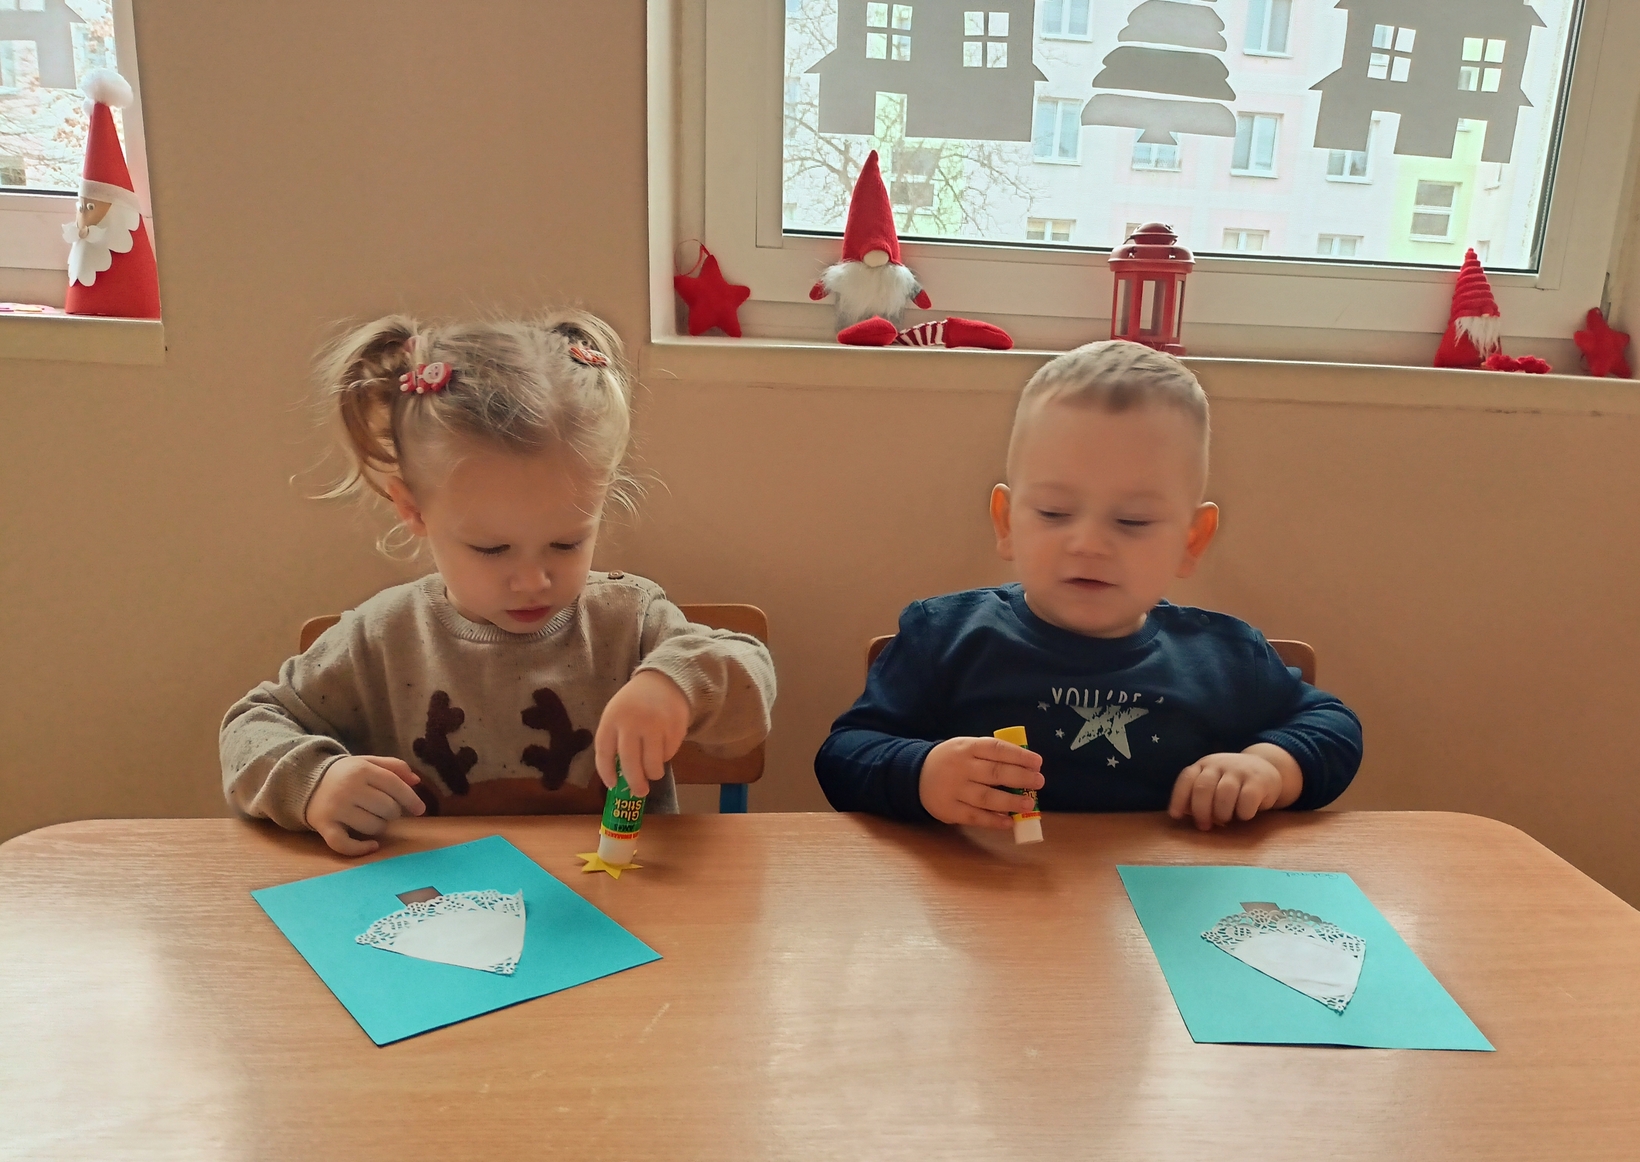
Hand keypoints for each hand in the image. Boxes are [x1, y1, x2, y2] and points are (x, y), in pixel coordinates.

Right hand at [305, 755, 425, 855]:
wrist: (305, 781)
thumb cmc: (346, 774)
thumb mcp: (368, 762)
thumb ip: (394, 766)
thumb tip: (416, 781)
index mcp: (361, 770)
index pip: (394, 785)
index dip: (411, 798)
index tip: (420, 809)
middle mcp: (348, 788)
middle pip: (387, 808)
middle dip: (393, 812)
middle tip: (385, 809)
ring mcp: (335, 809)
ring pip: (373, 827)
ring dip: (379, 826)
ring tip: (372, 818)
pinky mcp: (324, 826)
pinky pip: (345, 845)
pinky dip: (361, 849)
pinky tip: (372, 846)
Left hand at [595, 670, 690, 796]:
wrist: (664, 680)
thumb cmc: (635, 703)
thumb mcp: (617, 714)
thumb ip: (614, 740)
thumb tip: (617, 777)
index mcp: (612, 718)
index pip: (604, 752)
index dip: (606, 772)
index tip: (612, 785)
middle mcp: (632, 722)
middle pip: (630, 764)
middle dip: (635, 783)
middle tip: (639, 792)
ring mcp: (655, 725)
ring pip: (653, 763)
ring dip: (653, 773)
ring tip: (653, 772)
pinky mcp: (675, 728)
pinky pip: (669, 754)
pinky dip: (666, 757)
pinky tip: (663, 747)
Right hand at [918, 736, 1044, 829]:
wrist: (915, 775)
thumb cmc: (951, 760)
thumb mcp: (966, 747)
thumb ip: (990, 754)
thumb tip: (1025, 766)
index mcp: (967, 748)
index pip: (996, 749)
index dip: (1018, 755)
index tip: (1037, 762)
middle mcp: (961, 768)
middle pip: (995, 773)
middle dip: (1020, 778)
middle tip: (1039, 781)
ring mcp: (954, 790)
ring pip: (986, 798)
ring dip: (1010, 802)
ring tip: (1029, 804)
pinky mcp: (949, 810)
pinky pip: (975, 817)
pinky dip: (993, 821)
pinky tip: (1009, 822)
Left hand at [1168, 744, 1299, 830]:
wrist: (1267, 769)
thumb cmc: (1233, 784)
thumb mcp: (1213, 783)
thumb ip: (1198, 796)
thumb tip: (1183, 815)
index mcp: (1204, 765)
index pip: (1187, 778)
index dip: (1178, 798)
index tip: (1176, 816)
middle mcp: (1219, 764)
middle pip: (1203, 787)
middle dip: (1200, 811)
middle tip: (1204, 826)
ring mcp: (1240, 770)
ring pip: (1224, 793)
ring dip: (1222, 813)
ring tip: (1225, 820)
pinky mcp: (1258, 781)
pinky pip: (1246, 799)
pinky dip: (1243, 813)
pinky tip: (1244, 815)